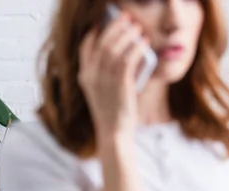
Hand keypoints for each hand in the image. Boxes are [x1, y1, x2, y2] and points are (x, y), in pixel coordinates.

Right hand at [77, 12, 148, 139]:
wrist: (114, 134)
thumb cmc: (112, 115)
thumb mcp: (104, 93)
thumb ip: (109, 76)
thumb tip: (128, 57)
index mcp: (85, 77)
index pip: (85, 48)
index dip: (94, 34)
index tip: (102, 25)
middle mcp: (92, 75)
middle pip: (102, 42)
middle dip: (114, 27)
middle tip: (125, 18)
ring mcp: (105, 79)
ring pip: (114, 48)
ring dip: (127, 34)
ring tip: (137, 27)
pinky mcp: (120, 84)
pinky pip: (128, 59)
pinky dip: (136, 48)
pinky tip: (144, 43)